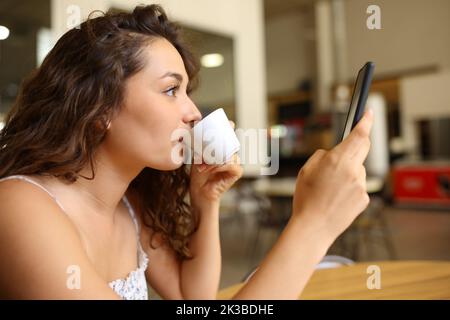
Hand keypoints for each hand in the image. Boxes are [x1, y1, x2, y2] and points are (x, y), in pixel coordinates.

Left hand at [189, 121, 243, 210]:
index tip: (227, 122)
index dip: (229, 127)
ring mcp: (235, 162)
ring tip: (202, 164)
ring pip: (228, 153)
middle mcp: (231, 154)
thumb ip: (198, 146)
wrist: (200, 192)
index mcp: (223, 149)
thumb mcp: (197, 157)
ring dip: (214, 158)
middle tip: (208, 145)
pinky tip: (210, 169)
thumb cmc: (198, 174)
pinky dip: (219, 166)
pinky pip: (231, 164)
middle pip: (230, 143)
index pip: (228, 136)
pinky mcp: (237, 172)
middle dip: (220, 141)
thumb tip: (193, 131)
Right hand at [292, 110, 373, 241]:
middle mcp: (354, 171)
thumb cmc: (306, 199)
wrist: (313, 227)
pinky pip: (358, 185)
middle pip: (363, 148)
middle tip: (346, 147)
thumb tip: (334, 153)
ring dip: (349, 171)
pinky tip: (336, 197)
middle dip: (357, 143)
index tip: (369, 112)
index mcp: (338, 161)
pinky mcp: (364, 199)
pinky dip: (350, 186)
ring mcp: (361, 186)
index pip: (359, 135)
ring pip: (358, 169)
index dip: (366, 121)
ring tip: (330, 187)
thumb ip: (322, 156)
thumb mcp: (306, 170)